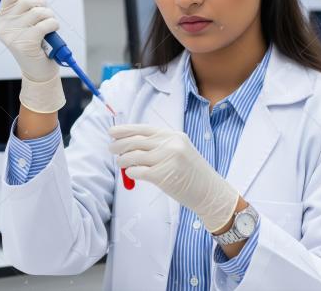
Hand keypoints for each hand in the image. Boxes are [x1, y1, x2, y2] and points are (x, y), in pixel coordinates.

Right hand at [0, 0, 64, 112]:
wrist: (38, 71)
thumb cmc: (32, 44)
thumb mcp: (20, 25)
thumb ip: (12, 7)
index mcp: (0, 20)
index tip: (36, 1)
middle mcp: (3, 27)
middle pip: (26, 1)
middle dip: (42, 4)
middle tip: (46, 14)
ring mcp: (13, 35)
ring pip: (38, 12)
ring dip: (50, 16)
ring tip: (50, 25)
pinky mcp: (26, 43)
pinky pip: (45, 24)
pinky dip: (53, 25)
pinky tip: (53, 31)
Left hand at [108, 124, 239, 232]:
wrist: (209, 192)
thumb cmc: (191, 173)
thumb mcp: (178, 151)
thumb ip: (157, 146)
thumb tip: (128, 145)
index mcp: (172, 135)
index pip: (143, 129)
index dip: (124, 130)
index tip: (112, 132)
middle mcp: (169, 144)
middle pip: (134, 141)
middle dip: (118, 145)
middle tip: (111, 149)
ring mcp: (166, 159)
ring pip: (132, 156)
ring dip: (122, 161)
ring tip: (121, 164)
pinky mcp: (162, 176)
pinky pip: (137, 172)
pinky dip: (131, 173)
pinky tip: (132, 175)